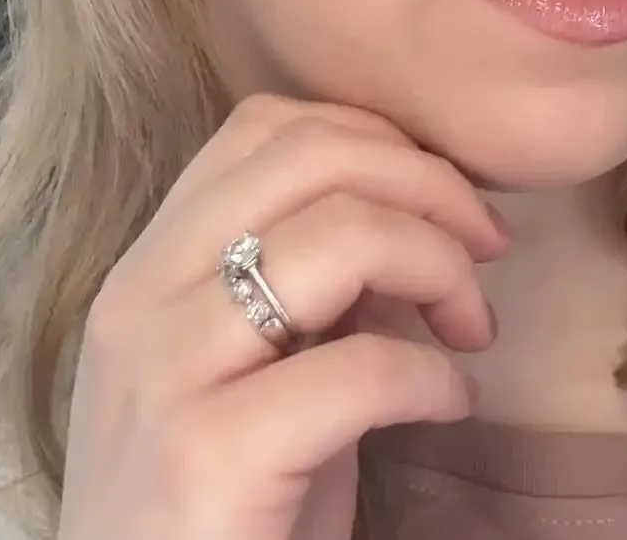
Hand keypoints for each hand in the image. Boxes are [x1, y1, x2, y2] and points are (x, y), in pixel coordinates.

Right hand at [57, 94, 507, 539]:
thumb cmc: (216, 513)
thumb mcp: (254, 372)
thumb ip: (312, 284)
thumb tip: (412, 212)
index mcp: (147, 264)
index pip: (265, 126)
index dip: (374, 138)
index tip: (439, 197)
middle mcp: (140, 298)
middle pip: (312, 155)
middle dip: (429, 184)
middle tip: (487, 248)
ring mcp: (164, 374)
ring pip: (340, 235)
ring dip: (441, 266)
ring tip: (471, 328)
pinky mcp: (206, 458)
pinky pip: (361, 367)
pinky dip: (434, 375)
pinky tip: (448, 404)